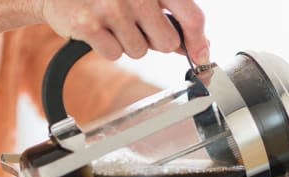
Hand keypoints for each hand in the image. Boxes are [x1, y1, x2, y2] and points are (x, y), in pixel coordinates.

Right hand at [34, 0, 209, 61]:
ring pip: (140, 51)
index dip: (198, 42)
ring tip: (113, 20)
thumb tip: (198, 47)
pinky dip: (108, 46)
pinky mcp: (88, 24)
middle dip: (156, 41)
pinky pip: (115, 54)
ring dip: (129, 42)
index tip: (200, 55)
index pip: (192, 17)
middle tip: (138, 25)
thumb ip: (171, 15)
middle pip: (167, 43)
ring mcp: (111, 8)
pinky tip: (98, 26)